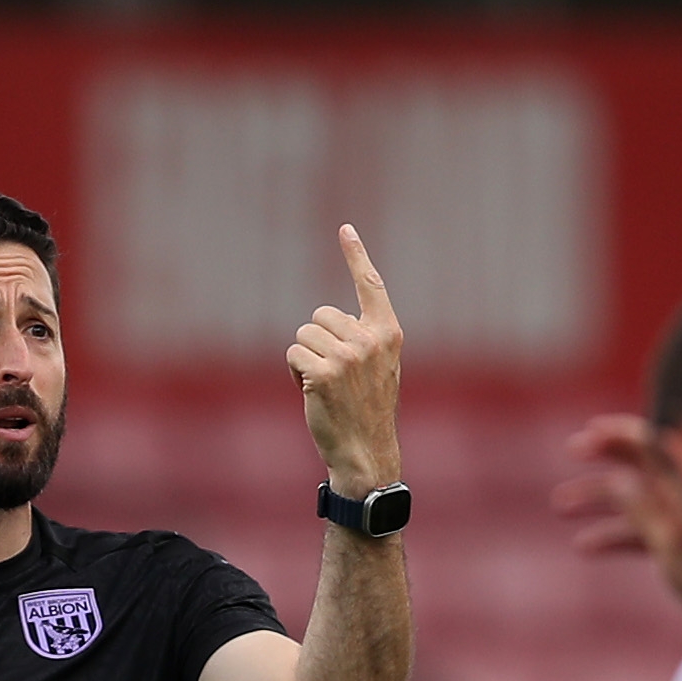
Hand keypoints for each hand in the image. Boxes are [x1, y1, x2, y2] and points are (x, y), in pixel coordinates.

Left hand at [287, 225, 403, 501]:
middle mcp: (371, 340)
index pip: (370, 285)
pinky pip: (293, 354)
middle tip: (332, 375)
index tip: (345, 229)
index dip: (356, 255)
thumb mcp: (378, 368)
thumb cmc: (367, 411)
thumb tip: (330, 321)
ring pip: (303, 335)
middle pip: (321, 316)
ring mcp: (348, 356)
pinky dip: (295, 374)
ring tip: (324, 386)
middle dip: (316, 342)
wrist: (366, 452)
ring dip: (304, 359)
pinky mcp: (324, 373)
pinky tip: (311, 393)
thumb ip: (363, 339)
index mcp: (388, 333)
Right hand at [552, 414, 681, 622]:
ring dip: (600, 499)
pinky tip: (585, 546)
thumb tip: (618, 475)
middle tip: (571, 453)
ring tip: (561, 506)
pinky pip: (643, 532)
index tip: (584, 440)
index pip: (655, 442)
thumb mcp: (673, 544)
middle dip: (605, 457)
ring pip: (637, 498)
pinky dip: (615, 534)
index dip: (618, 435)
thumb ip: (645, 508)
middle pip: (644, 462)